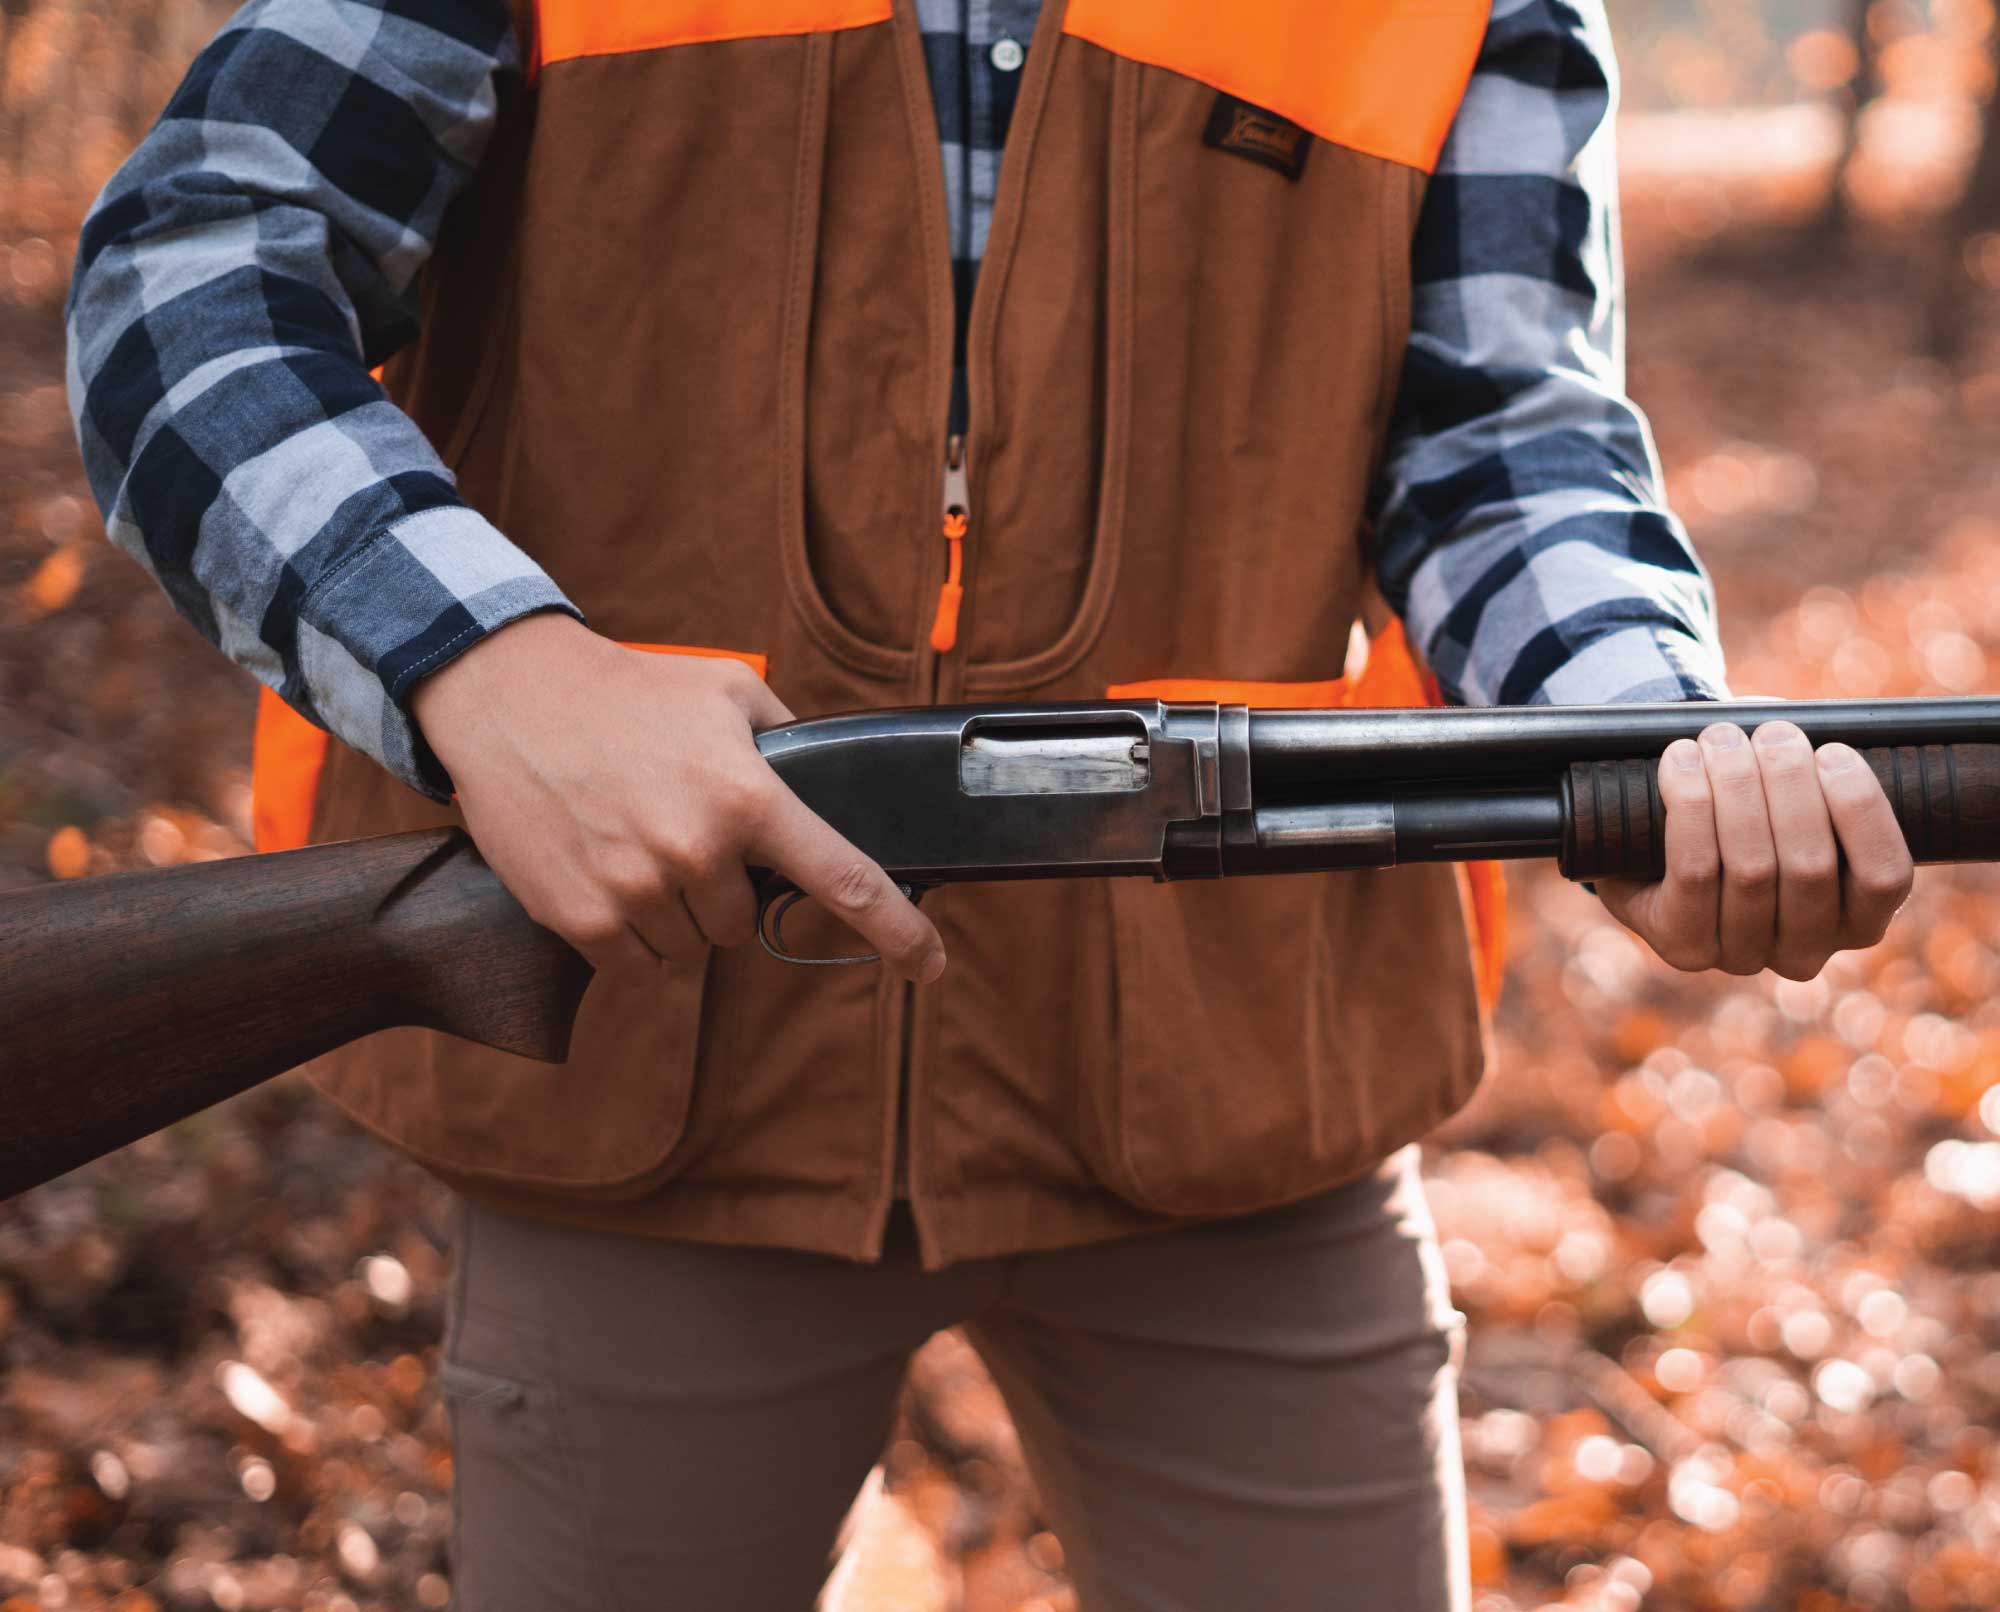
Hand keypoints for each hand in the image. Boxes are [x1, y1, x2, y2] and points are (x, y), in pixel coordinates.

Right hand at [409, 614, 946, 981]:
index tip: (929, 964)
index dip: (898, 931)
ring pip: (689, 948)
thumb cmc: (626, 690)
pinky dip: (628, 934)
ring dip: (675, 913)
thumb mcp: (726, 691)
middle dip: (725, 892)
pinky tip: (607, 874)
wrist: (509, 696)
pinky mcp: (579, 918)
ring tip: (637, 845)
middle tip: (683, 835)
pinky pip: (634, 963)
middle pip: (743, 924)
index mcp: (748, 799)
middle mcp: (698, 852)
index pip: (844, 880)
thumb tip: (829, 777)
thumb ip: (787, 739)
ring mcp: (636, 890)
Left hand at [1598, 720, 1913, 979]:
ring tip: (1722, 737)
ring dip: (1736, 787)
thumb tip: (1817, 739)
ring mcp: (1743, 956)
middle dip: (1790, 784)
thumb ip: (1821, 775)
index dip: (1861, 810)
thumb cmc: (1747, 807)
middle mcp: (1806, 953)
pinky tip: (1683, 761)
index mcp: (1858, 922)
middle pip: (1810, 865)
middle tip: (1771, 732)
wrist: (1654, 841)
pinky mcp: (1685, 945)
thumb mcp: (1798, 794)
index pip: (1884, 877)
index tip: (1833, 751)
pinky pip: (1695, 870)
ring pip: (1751, 867)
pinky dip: (1691, 806)